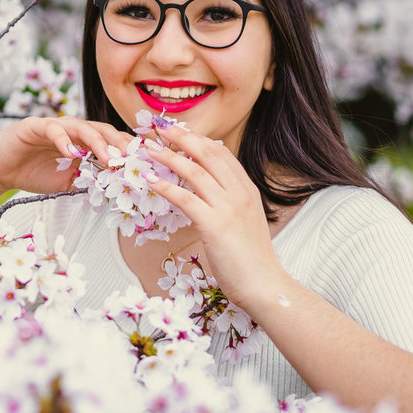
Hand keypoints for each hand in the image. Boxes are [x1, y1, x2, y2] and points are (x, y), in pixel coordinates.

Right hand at [0, 116, 132, 198]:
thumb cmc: (31, 174)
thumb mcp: (66, 182)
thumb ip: (87, 180)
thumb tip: (114, 188)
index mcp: (81, 141)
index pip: (109, 139)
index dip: (126, 148)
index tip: (143, 160)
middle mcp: (70, 129)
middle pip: (101, 129)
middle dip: (118, 142)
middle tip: (131, 158)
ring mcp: (53, 125)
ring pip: (81, 126)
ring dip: (97, 141)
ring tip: (108, 157)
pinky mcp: (34, 125)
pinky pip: (53, 129)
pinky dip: (64, 140)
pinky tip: (72, 153)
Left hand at [141, 124, 290, 310]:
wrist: (264, 285)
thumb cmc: (250, 258)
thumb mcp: (244, 219)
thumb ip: (229, 200)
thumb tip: (206, 188)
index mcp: (247, 189)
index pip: (221, 153)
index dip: (197, 138)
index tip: (177, 130)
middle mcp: (239, 193)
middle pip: (207, 153)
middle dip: (181, 136)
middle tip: (160, 127)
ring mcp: (228, 208)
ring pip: (194, 171)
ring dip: (168, 156)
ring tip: (149, 149)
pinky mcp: (214, 225)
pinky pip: (185, 198)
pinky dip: (165, 186)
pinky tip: (150, 180)